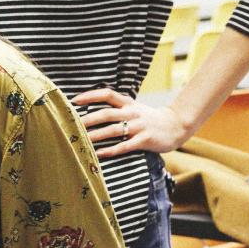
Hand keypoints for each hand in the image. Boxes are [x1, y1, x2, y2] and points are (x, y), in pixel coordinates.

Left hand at [74, 87, 190, 157]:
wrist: (177, 125)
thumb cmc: (148, 118)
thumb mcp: (133, 108)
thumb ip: (116, 108)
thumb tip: (90, 110)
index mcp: (128, 103)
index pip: (107, 94)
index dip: (90, 95)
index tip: (74, 100)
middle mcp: (132, 112)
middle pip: (106, 113)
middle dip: (88, 119)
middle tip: (71, 124)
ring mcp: (139, 126)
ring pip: (114, 130)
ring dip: (96, 135)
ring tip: (81, 140)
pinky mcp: (146, 140)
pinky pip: (126, 145)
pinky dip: (112, 150)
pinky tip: (100, 153)